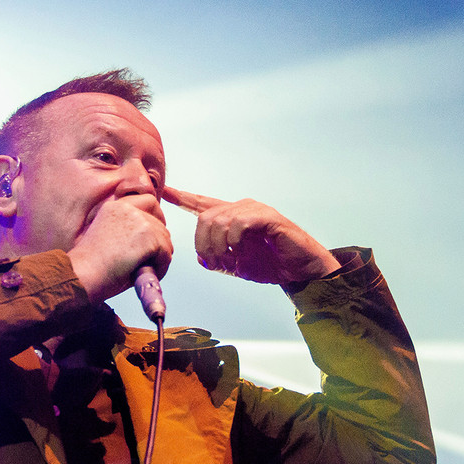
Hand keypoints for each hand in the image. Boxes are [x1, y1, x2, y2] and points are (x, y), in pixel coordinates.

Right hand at [68, 195, 172, 303]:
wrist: (82, 275)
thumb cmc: (89, 266)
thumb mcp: (106, 238)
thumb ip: (126, 231)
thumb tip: (149, 238)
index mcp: (114, 207)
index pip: (147, 200)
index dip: (155, 216)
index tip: (153, 232)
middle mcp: (127, 209)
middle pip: (160, 220)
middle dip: (159, 240)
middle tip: (152, 257)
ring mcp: (139, 221)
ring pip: (165, 239)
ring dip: (159, 256)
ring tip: (142, 270)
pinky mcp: (148, 236)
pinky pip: (166, 253)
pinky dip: (161, 267)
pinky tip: (143, 274)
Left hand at [163, 186, 339, 284]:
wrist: (299, 271)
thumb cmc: (270, 265)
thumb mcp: (235, 266)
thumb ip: (216, 260)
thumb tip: (201, 258)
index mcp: (231, 218)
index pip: (201, 203)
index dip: (182, 197)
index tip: (164, 191)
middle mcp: (240, 208)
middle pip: (204, 218)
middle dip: (202, 244)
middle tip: (214, 263)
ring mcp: (254, 210)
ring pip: (219, 221)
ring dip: (218, 246)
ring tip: (229, 261)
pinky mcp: (268, 217)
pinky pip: (240, 222)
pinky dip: (235, 240)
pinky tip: (240, 251)